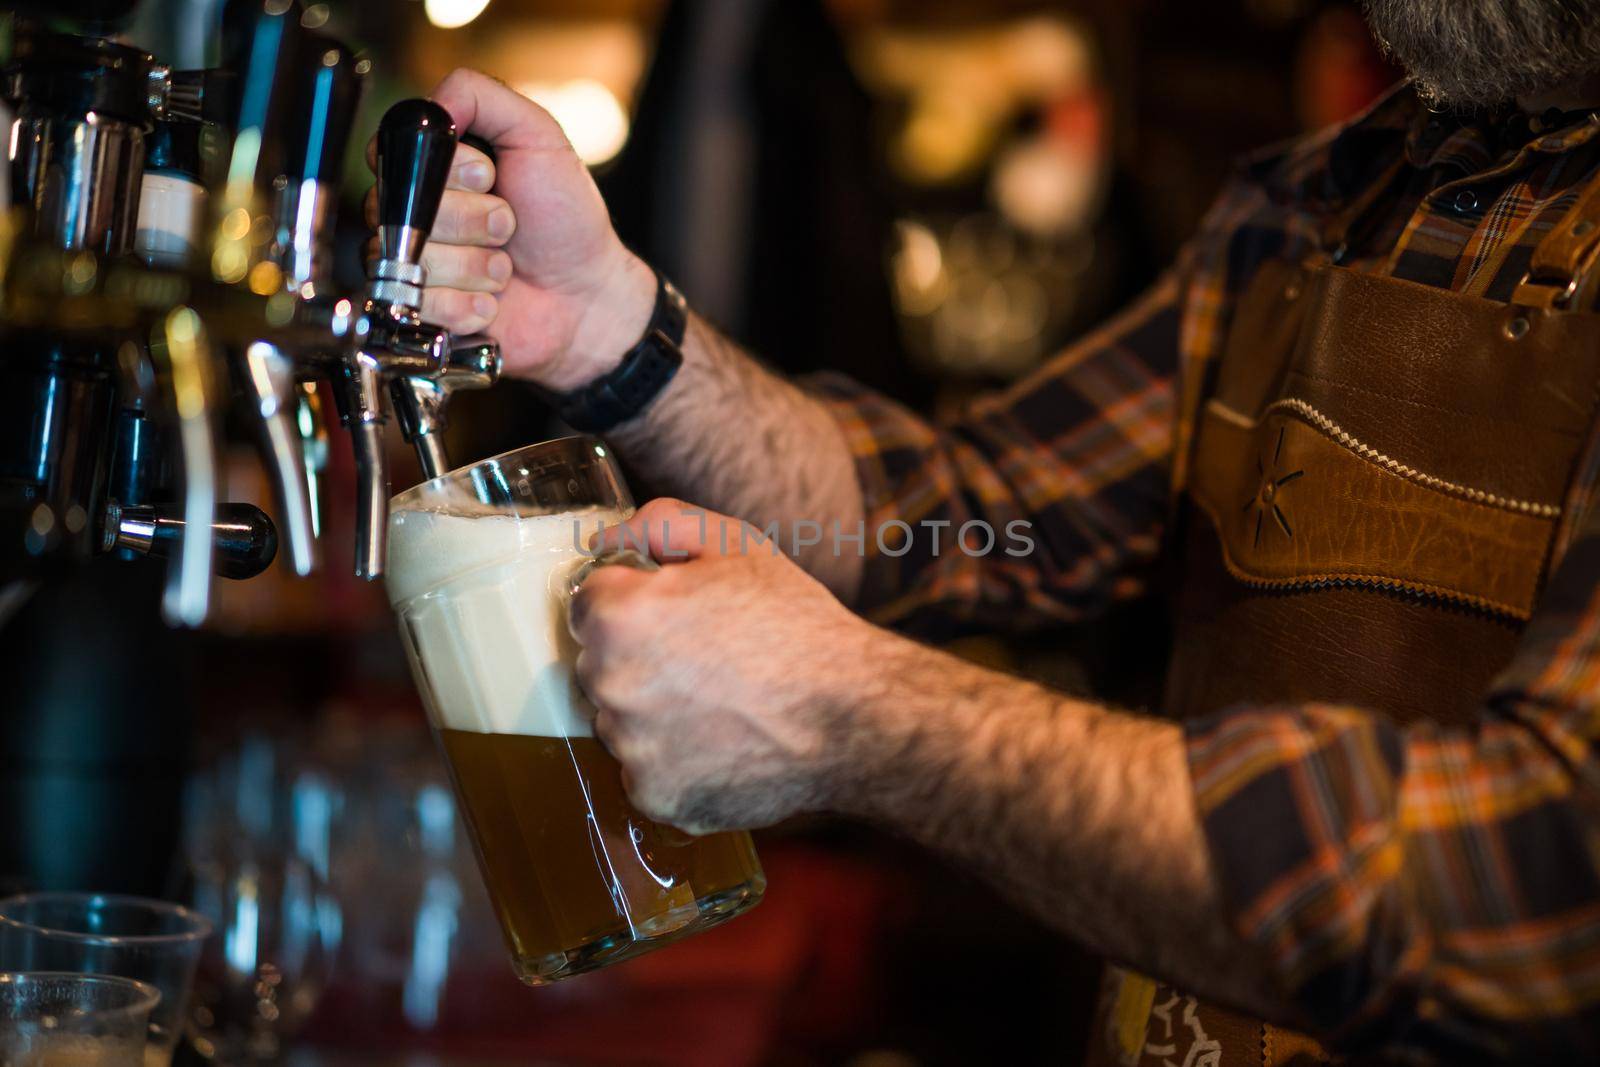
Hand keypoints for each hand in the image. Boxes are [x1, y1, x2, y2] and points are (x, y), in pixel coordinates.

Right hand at [364, 68, 655, 389]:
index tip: (490, 178)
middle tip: (509, 226)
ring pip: (412, 261)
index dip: (447, 172)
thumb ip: (482, 96)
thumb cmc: (566, 218)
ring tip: (504, 266)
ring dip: (476, 265)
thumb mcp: (538, 136)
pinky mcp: (421, 314)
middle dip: (472, 219)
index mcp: (431, 168)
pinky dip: (469, 304)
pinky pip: (421, 305)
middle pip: (400, 210)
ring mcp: (413, 267)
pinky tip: (493, 301)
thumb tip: (431, 103)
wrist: (587, 295)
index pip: (395, 155)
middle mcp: (412, 215)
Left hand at [569, 499, 875, 833]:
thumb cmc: (796, 625)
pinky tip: (723, 741)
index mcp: (620, 616)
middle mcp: (611, 684)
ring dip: (653, 712)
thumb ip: (658, 525)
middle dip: (638, 657)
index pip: (588, 604)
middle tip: (705, 659)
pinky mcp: (655, 795)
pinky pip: (647, 771)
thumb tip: (605, 543)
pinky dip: (676, 761)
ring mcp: (631, 748)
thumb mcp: (736, 545)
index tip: (673, 616)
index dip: (634, 604)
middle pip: (599, 665)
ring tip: (720, 703)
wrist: (853, 718)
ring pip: (620, 722)